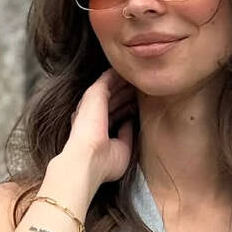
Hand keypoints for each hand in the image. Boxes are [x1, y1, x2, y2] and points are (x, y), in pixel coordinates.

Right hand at [65, 67, 137, 189]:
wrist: (89, 159)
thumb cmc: (104, 162)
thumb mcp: (122, 149)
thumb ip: (126, 134)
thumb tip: (130, 122)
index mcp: (99, 129)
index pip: (115, 113)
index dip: (127, 107)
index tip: (140, 104)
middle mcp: (94, 115)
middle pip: (114, 99)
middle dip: (126, 93)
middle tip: (141, 86)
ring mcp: (93, 104)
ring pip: (111, 87)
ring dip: (123, 82)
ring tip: (137, 75)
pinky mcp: (94, 94)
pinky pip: (107, 78)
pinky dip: (117, 74)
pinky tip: (127, 69)